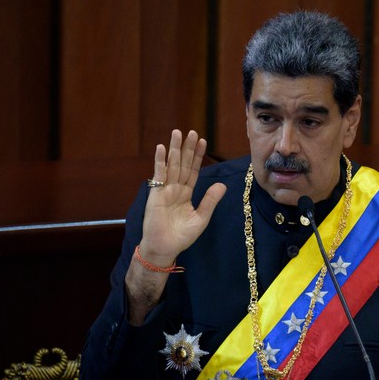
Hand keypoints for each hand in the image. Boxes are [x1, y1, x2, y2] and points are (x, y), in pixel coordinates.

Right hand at [138, 129, 226, 265]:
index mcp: (186, 194)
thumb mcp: (201, 218)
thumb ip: (210, 200)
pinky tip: (162, 148)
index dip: (197, 156)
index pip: (193, 171)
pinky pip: (159, 175)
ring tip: (177, 133)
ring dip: (174, 149)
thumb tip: (222, 185)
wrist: (165, 248)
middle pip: (182, 164)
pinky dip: (160, 162)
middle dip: (187, 148)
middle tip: (191, 131)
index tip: (202, 141)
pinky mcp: (156, 194)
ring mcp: (165, 190)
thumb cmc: (182, 236)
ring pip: (171, 166)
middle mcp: (175, 189)